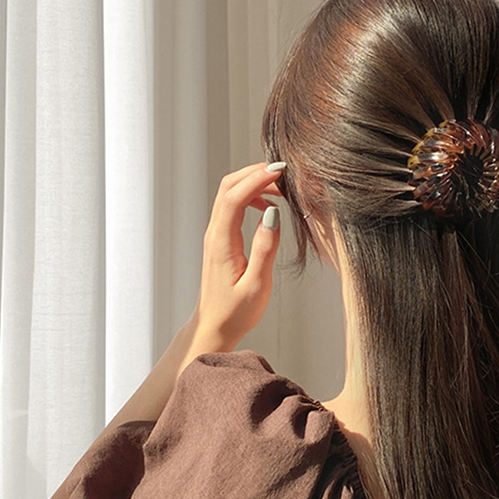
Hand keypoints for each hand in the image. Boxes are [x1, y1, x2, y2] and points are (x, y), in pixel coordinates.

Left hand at [189, 162, 283, 350]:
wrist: (214, 327)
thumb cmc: (236, 312)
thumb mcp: (257, 284)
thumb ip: (266, 247)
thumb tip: (272, 213)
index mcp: (222, 242)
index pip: (235, 196)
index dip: (258, 178)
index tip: (281, 171)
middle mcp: (215, 233)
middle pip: (229, 186)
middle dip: (255, 172)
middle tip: (284, 173)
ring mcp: (216, 234)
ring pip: (230, 194)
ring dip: (254, 183)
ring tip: (281, 188)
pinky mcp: (222, 239)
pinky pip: (233, 206)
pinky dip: (251, 196)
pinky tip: (269, 206)